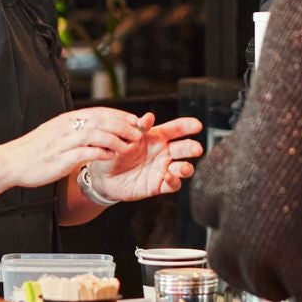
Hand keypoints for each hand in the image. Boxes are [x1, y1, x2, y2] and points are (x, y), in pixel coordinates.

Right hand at [6, 106, 146, 189]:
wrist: (11, 162)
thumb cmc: (34, 150)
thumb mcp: (55, 133)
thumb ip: (73, 129)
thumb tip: (93, 128)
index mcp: (66, 120)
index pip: (98, 112)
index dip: (119, 115)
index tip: (134, 120)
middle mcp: (66, 127)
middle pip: (101, 120)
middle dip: (123, 125)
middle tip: (138, 133)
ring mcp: (64, 142)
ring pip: (97, 134)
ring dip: (116, 139)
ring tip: (129, 146)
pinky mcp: (61, 158)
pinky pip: (86, 152)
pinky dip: (102, 153)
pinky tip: (111, 156)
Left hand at [90, 114, 205, 202]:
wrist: (105, 176)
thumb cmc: (116, 153)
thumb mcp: (124, 138)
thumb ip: (138, 128)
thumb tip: (149, 117)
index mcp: (157, 137)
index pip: (176, 129)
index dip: (187, 126)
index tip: (197, 125)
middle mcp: (164, 153)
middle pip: (184, 148)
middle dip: (192, 148)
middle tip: (196, 148)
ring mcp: (163, 169)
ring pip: (183, 167)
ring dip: (186, 167)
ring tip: (183, 167)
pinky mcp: (159, 185)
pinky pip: (172, 184)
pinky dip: (173, 181)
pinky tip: (168, 176)